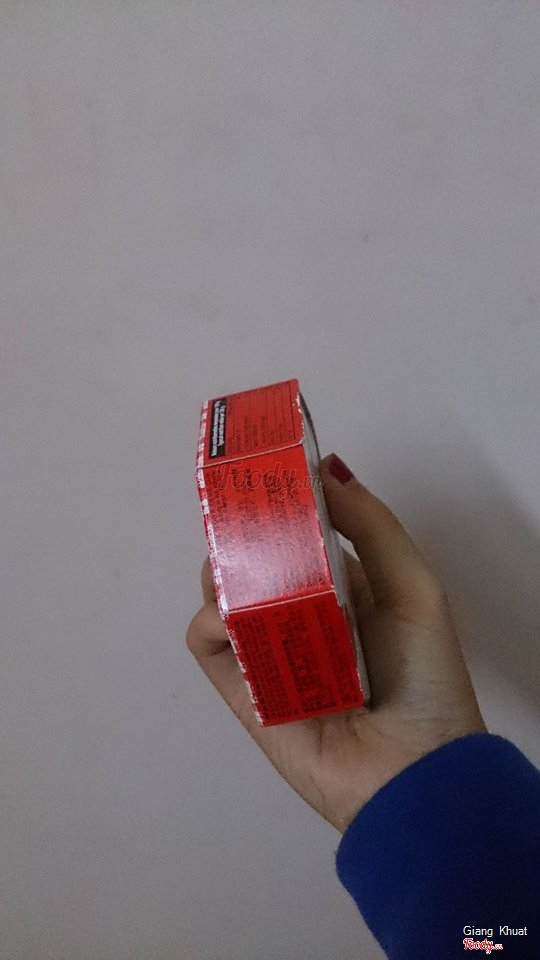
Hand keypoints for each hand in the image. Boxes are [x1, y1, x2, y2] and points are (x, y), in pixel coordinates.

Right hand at [186, 453, 485, 833]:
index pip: (301, 537)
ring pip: (224, 593)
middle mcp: (302, 616)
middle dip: (244, 532)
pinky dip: (210, 620)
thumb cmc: (422, 676)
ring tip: (240, 568)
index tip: (267, 472)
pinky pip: (209, 642)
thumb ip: (371, 526)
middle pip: (256, 560)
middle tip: (241, 514)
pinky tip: (233, 617)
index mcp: (346, 591)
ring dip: (224, 570)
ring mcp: (269, 652)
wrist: (410, 774)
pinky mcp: (241, 689)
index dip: (283, 505)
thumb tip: (327, 467)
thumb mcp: (413, 588)